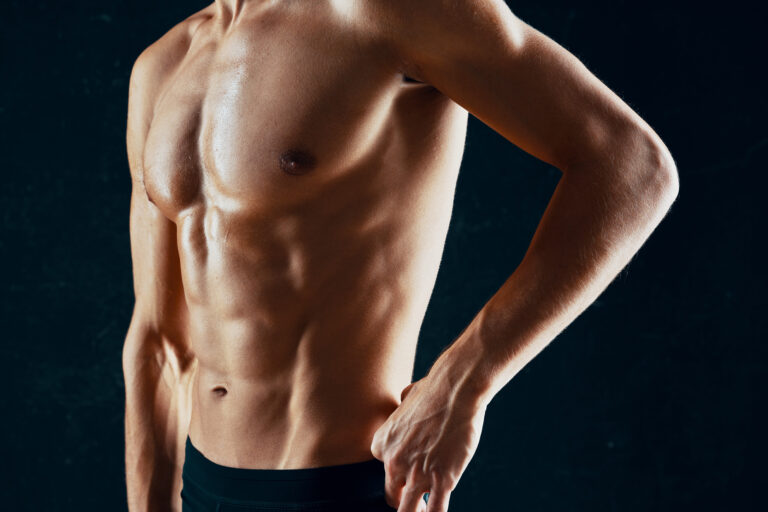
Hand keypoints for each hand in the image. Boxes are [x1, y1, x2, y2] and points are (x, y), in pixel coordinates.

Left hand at [370, 373, 486, 511]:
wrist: (455, 390)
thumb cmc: (435, 389)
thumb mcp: (408, 396)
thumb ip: (403, 404)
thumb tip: (407, 400)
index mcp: (381, 444)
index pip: (386, 471)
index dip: (401, 473)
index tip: (413, 471)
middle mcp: (394, 462)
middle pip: (392, 496)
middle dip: (404, 499)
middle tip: (418, 499)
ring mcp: (417, 474)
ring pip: (409, 511)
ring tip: (426, 510)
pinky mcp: (442, 480)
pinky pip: (436, 511)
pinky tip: (437, 511)